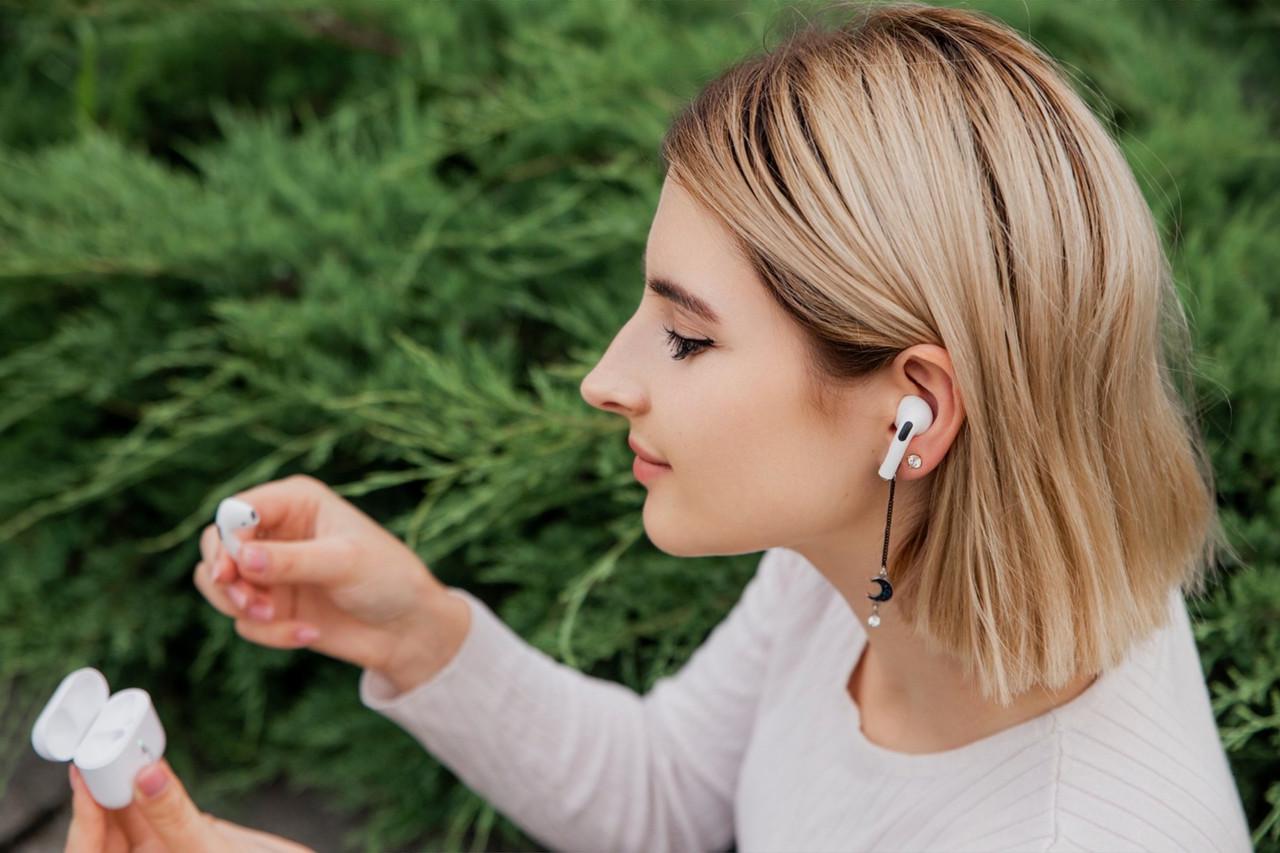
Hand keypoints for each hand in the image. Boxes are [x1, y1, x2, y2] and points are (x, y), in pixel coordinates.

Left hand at [65, 760, 313, 851]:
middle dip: (99, 789)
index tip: (83, 772)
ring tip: (121, 742)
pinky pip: (158, 806)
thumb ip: (173, 815)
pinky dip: (152, 779)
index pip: (89, 851)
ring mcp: (163, 850)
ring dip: (123, 778)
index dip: (81, 816)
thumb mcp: (210, 852)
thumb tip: (145, 773)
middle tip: (101, 745)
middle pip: (103, 830)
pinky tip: (149, 755)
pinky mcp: (185, 835)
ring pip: (128, 813)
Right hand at [192, 474, 451, 673]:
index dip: (228, 538)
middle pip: (216, 543)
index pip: (238, 509)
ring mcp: (270, 569)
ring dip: (237, 606)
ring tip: (271, 618)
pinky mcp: (270, 605)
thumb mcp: (343, 563)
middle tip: (246, 602)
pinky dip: (267, 632)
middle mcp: (277, 531)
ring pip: (217, 583)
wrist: (407, 628)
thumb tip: (241, 558)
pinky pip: (242, 619)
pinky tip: (307, 634)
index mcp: (296, 502)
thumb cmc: (387, 579)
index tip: (234, 569)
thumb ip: (291, 561)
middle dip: (224, 575)